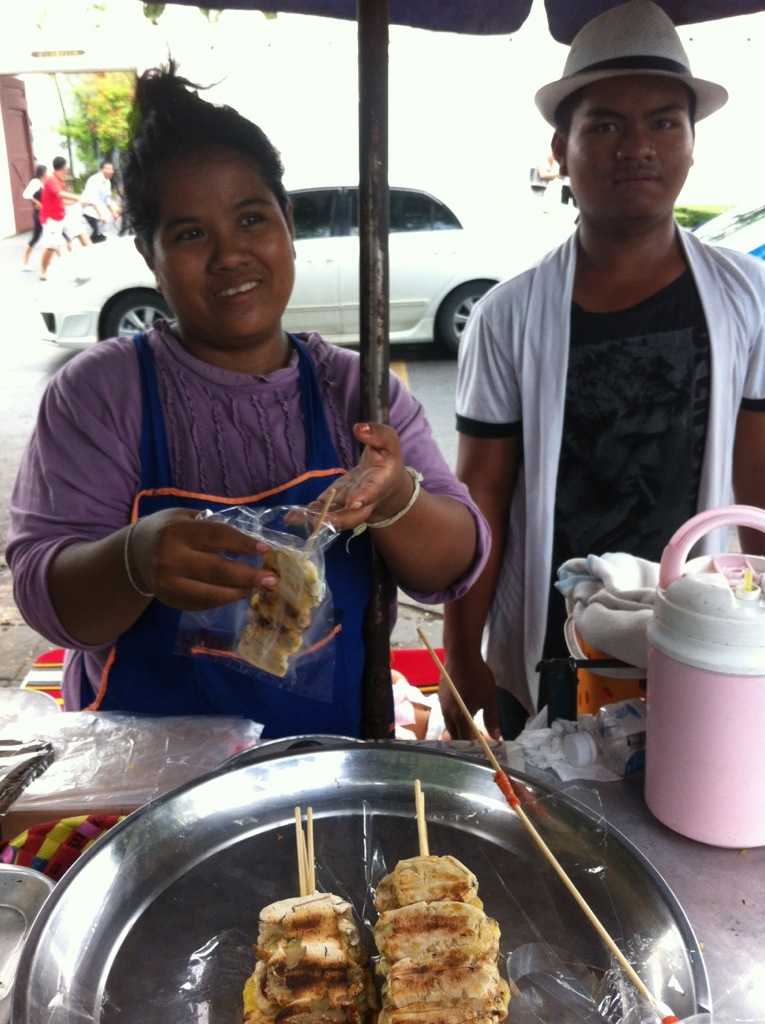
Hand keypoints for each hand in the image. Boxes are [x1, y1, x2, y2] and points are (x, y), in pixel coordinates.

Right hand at [127, 508, 275, 609]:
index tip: (266, 549)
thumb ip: (213, 526)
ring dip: (241, 592)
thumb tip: (251, 539)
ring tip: (260, 587)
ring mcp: (169, 584)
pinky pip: (203, 604)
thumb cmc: (167, 529)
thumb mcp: (185, 517)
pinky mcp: (170, 600)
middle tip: (272, 578)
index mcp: (177, 532)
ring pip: (212, 594)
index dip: (243, 543)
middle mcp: (171, 559)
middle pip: (217, 571)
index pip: (216, 537)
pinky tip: (239, 592)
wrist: (133, 554)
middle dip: (249, 576)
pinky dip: (224, 599)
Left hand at [308, 422, 414, 533]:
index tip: (354, 501)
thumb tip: (360, 428)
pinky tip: (292, 518)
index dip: (364, 496)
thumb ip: (378, 434)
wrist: (385, 483)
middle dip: (339, 518)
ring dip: (318, 519)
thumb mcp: (389, 443)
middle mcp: (364, 501)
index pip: (373, 491)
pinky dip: (308, 515)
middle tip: (323, 519)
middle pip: (354, 515)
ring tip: (298, 518)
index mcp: (379, 483)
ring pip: (335, 516)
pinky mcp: (334, 503)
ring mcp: (346, 505)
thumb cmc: (386, 460)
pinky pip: (322, 511)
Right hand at [439, 651, 501, 739]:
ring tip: (468, 732)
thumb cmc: (477, 678)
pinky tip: (461, 715)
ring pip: (449, 724)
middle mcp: (447, 714)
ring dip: (458, 730)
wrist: (460, 656)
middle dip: (464, 742)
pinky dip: (454, 720)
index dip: (473, 747)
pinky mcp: (440, 697)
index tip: (481, 751)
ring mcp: (442, 705)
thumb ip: (491, 719)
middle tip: (475, 744)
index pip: (465, 739)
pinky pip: (446, 714)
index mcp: (460, 717)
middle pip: (454, 734)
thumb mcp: (489, 698)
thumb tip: (495, 737)